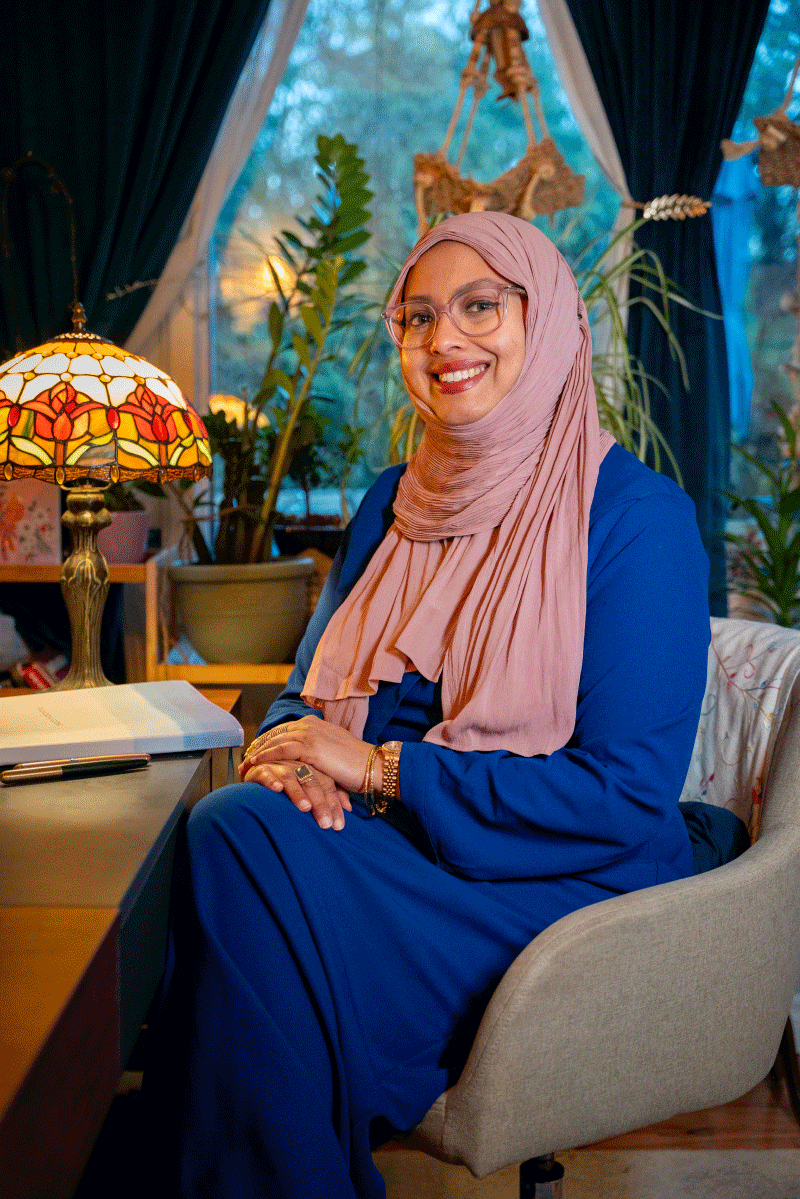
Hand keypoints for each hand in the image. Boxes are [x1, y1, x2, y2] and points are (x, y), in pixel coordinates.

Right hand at [240, 755, 351, 830]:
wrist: (261, 767)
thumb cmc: (290, 781)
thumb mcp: (312, 787)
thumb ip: (332, 795)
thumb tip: (349, 809)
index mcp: (312, 768)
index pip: (327, 786)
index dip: (334, 805)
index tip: (338, 826)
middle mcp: (297, 765)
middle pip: (312, 782)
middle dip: (320, 804)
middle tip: (325, 824)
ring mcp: (279, 765)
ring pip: (291, 777)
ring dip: (297, 792)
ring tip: (305, 808)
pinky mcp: (260, 768)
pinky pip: (266, 773)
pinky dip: (271, 780)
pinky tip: (277, 789)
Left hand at [243, 716, 374, 794]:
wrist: (373, 765)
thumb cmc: (356, 764)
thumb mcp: (333, 753)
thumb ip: (317, 752)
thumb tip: (307, 763)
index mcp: (314, 724)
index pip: (284, 732)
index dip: (267, 743)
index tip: (255, 753)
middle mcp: (309, 725)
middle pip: (275, 735)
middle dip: (258, 748)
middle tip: (244, 761)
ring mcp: (309, 734)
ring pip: (274, 742)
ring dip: (257, 754)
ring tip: (245, 765)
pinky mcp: (310, 747)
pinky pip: (280, 750)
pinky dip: (265, 756)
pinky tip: (255, 764)